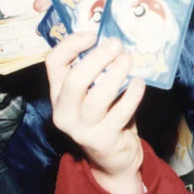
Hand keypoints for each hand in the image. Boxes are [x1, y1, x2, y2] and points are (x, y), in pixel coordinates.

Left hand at [0, 0, 48, 67]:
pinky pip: (49, 30)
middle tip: (37, 1)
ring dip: (49, 11)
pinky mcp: (40, 36)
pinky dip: (53, 30)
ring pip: (46, 10)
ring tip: (45, 19)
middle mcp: (21, 8)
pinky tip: (54, 31)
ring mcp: (32, 21)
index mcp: (4, 2)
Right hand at [46, 32, 145, 193]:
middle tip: (116, 45)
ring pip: (97, 98)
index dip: (71, 44)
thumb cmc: (104, 116)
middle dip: (97, 59)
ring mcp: (82, 128)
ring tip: (129, 60)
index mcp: (57, 94)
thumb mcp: (90, 93)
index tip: (92, 35)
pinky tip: (139, 83)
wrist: (112, 158)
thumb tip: (112, 41)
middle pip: (75, 80)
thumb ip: (95, 71)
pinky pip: (120, 113)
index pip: (53, 63)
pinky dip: (132, 95)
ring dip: (116, 75)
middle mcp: (64, 112)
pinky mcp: (103, 139)